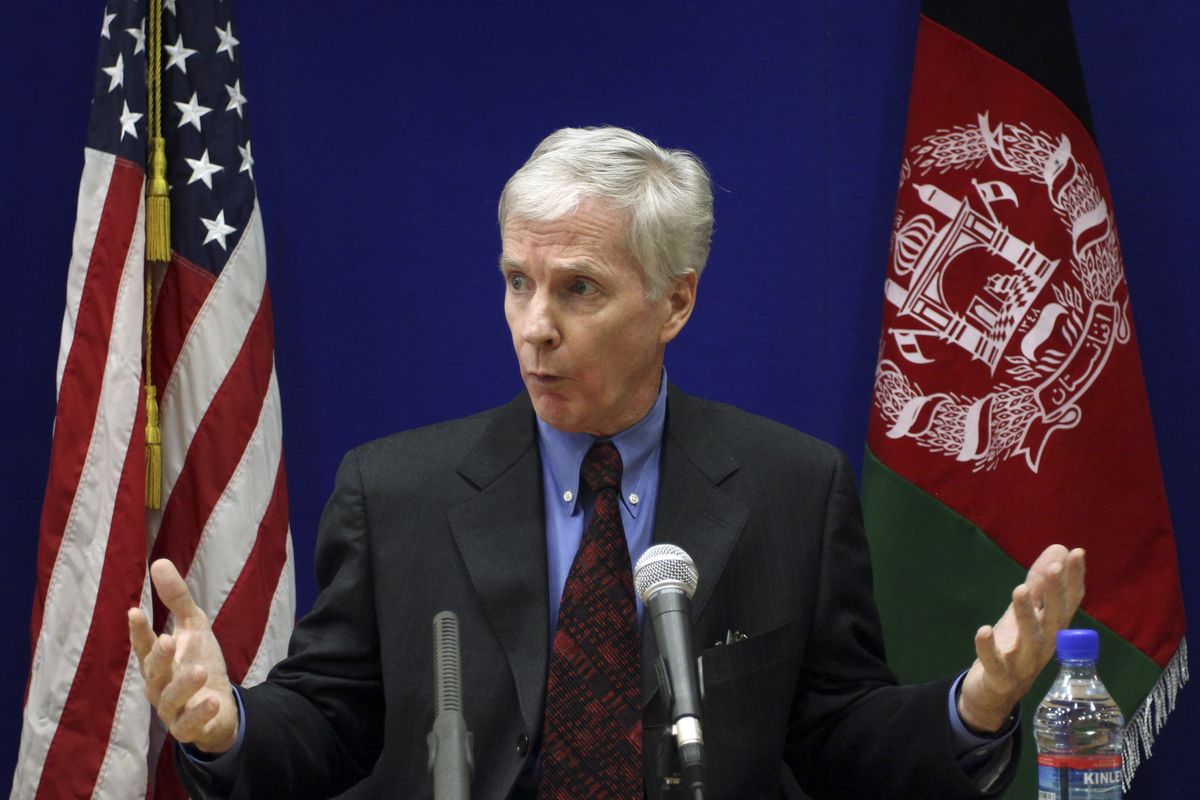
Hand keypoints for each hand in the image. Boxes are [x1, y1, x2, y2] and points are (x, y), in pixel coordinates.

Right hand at [128, 559, 237, 752]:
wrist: (221, 707)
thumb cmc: (199, 662)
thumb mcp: (193, 627)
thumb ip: (177, 599)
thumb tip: (158, 562)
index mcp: (157, 662)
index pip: (143, 645)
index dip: (138, 631)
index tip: (135, 610)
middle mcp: (159, 686)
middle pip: (153, 673)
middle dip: (158, 658)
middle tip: (168, 640)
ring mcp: (172, 710)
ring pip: (169, 700)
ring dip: (183, 686)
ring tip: (199, 670)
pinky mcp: (190, 729)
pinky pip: (189, 726)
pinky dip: (200, 716)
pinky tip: (214, 701)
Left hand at [957, 545, 1085, 732]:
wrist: (995, 694)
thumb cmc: (1014, 647)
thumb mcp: (1026, 613)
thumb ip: (1040, 583)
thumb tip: (1059, 548)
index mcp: (1052, 629)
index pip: (1069, 602)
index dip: (1074, 579)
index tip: (1077, 553)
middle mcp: (1045, 646)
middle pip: (1054, 619)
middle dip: (1054, 593)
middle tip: (1053, 567)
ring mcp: (1025, 664)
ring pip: (1030, 640)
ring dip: (1025, 614)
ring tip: (1020, 589)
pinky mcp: (1001, 678)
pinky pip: (996, 665)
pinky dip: (989, 649)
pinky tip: (983, 630)